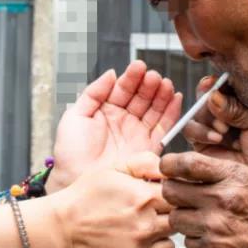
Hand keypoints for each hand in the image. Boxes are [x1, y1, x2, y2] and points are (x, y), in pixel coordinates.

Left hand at [48, 61, 182, 192]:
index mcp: (107, 111)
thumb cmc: (70, 152)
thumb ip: (93, 92)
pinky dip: (172, 113)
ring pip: (155, 109)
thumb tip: (111, 73)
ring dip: (162, 95)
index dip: (132, 78)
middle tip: (153, 76)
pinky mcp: (149, 148)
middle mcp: (125, 120)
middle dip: (149, 85)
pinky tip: (176, 98)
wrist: (76, 181)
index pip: (123, 89)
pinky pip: (165, 127)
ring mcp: (138, 133)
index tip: (138, 67)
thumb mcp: (75, 116)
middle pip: (142, 97)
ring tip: (166, 83)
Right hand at [51, 168, 174, 247]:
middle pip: (179, 220)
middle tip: (152, 210)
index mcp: (145, 198)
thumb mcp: (117, 167)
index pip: (181, 195)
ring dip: (161, 234)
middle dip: (169, 213)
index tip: (161, 193)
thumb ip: (148, 163)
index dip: (173, 193)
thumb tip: (171, 169)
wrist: (64, 225)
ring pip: (171, 242)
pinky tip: (133, 240)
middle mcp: (147, 226)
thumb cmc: (89, 194)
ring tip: (141, 225)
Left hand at [160, 152, 247, 247]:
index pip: (186, 164)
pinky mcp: (211, 247)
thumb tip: (181, 166)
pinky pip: (187, 240)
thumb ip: (215, 169)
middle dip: (173, 191)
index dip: (170, 164)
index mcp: (231, 176)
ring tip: (199, 216)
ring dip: (183, 216)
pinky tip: (209, 233)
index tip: (168, 167)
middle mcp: (220, 198)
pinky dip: (194, 237)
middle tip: (182, 194)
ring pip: (175, 217)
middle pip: (171, 190)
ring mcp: (214, 225)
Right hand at [183, 77, 247, 198]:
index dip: (217, 83)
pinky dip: (200, 132)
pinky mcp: (200, 144)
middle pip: (206, 96)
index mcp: (241, 103)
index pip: (224, 85)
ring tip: (223, 131)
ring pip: (196, 112)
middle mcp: (224, 113)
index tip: (215, 83)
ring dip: (206, 118)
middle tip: (218, 107)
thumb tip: (214, 96)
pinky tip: (216, 139)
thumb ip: (238, 109)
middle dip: (209, 100)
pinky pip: (190, 130)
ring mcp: (210, 128)